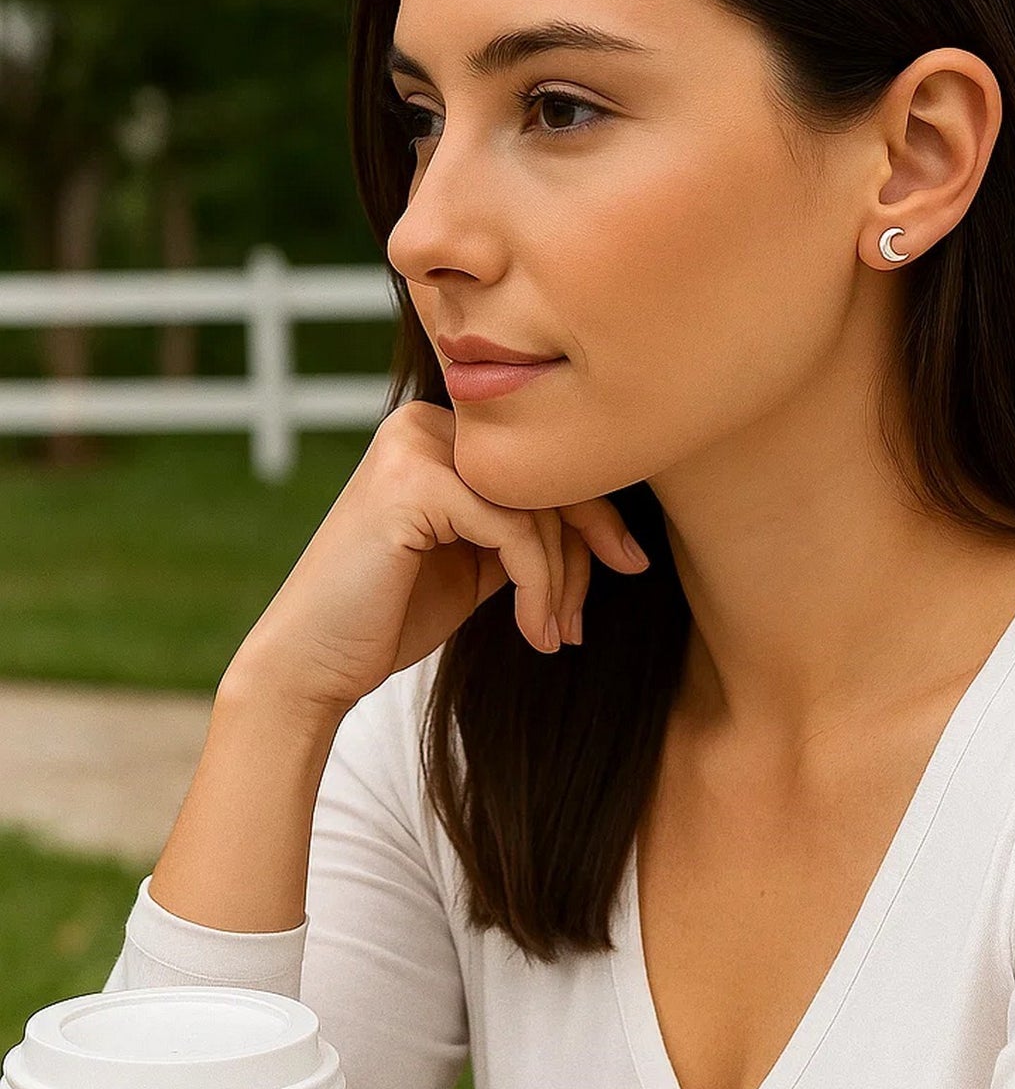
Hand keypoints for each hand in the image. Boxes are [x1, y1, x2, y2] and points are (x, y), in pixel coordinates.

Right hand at [219, 399, 649, 718]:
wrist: (312, 665)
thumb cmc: (392, 615)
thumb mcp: (479, 559)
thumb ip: (527, 527)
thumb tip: (617, 528)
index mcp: (440, 432)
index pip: (542, 461)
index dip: (595, 516)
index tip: (629, 565)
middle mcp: (424, 423)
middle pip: (548, 476)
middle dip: (583, 554)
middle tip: (581, 622)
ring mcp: (413, 446)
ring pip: (537, 507)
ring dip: (560, 584)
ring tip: (552, 636)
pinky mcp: (413, 483)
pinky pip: (515, 531)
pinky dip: (538, 586)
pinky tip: (533, 632)